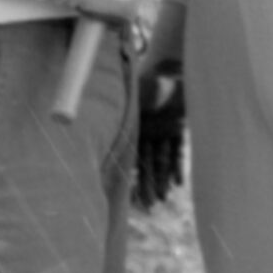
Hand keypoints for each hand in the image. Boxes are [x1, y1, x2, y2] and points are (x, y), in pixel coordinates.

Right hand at [135, 63, 185, 208]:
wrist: (173, 67)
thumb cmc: (152, 80)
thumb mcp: (135, 95)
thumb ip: (122, 108)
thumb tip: (96, 112)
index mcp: (134, 126)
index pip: (132, 156)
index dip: (132, 176)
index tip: (129, 196)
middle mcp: (147, 130)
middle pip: (146, 163)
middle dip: (146, 184)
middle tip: (147, 206)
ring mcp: (162, 130)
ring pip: (161, 160)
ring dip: (162, 179)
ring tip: (161, 199)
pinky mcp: (177, 127)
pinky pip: (177, 151)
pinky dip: (177, 167)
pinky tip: (177, 184)